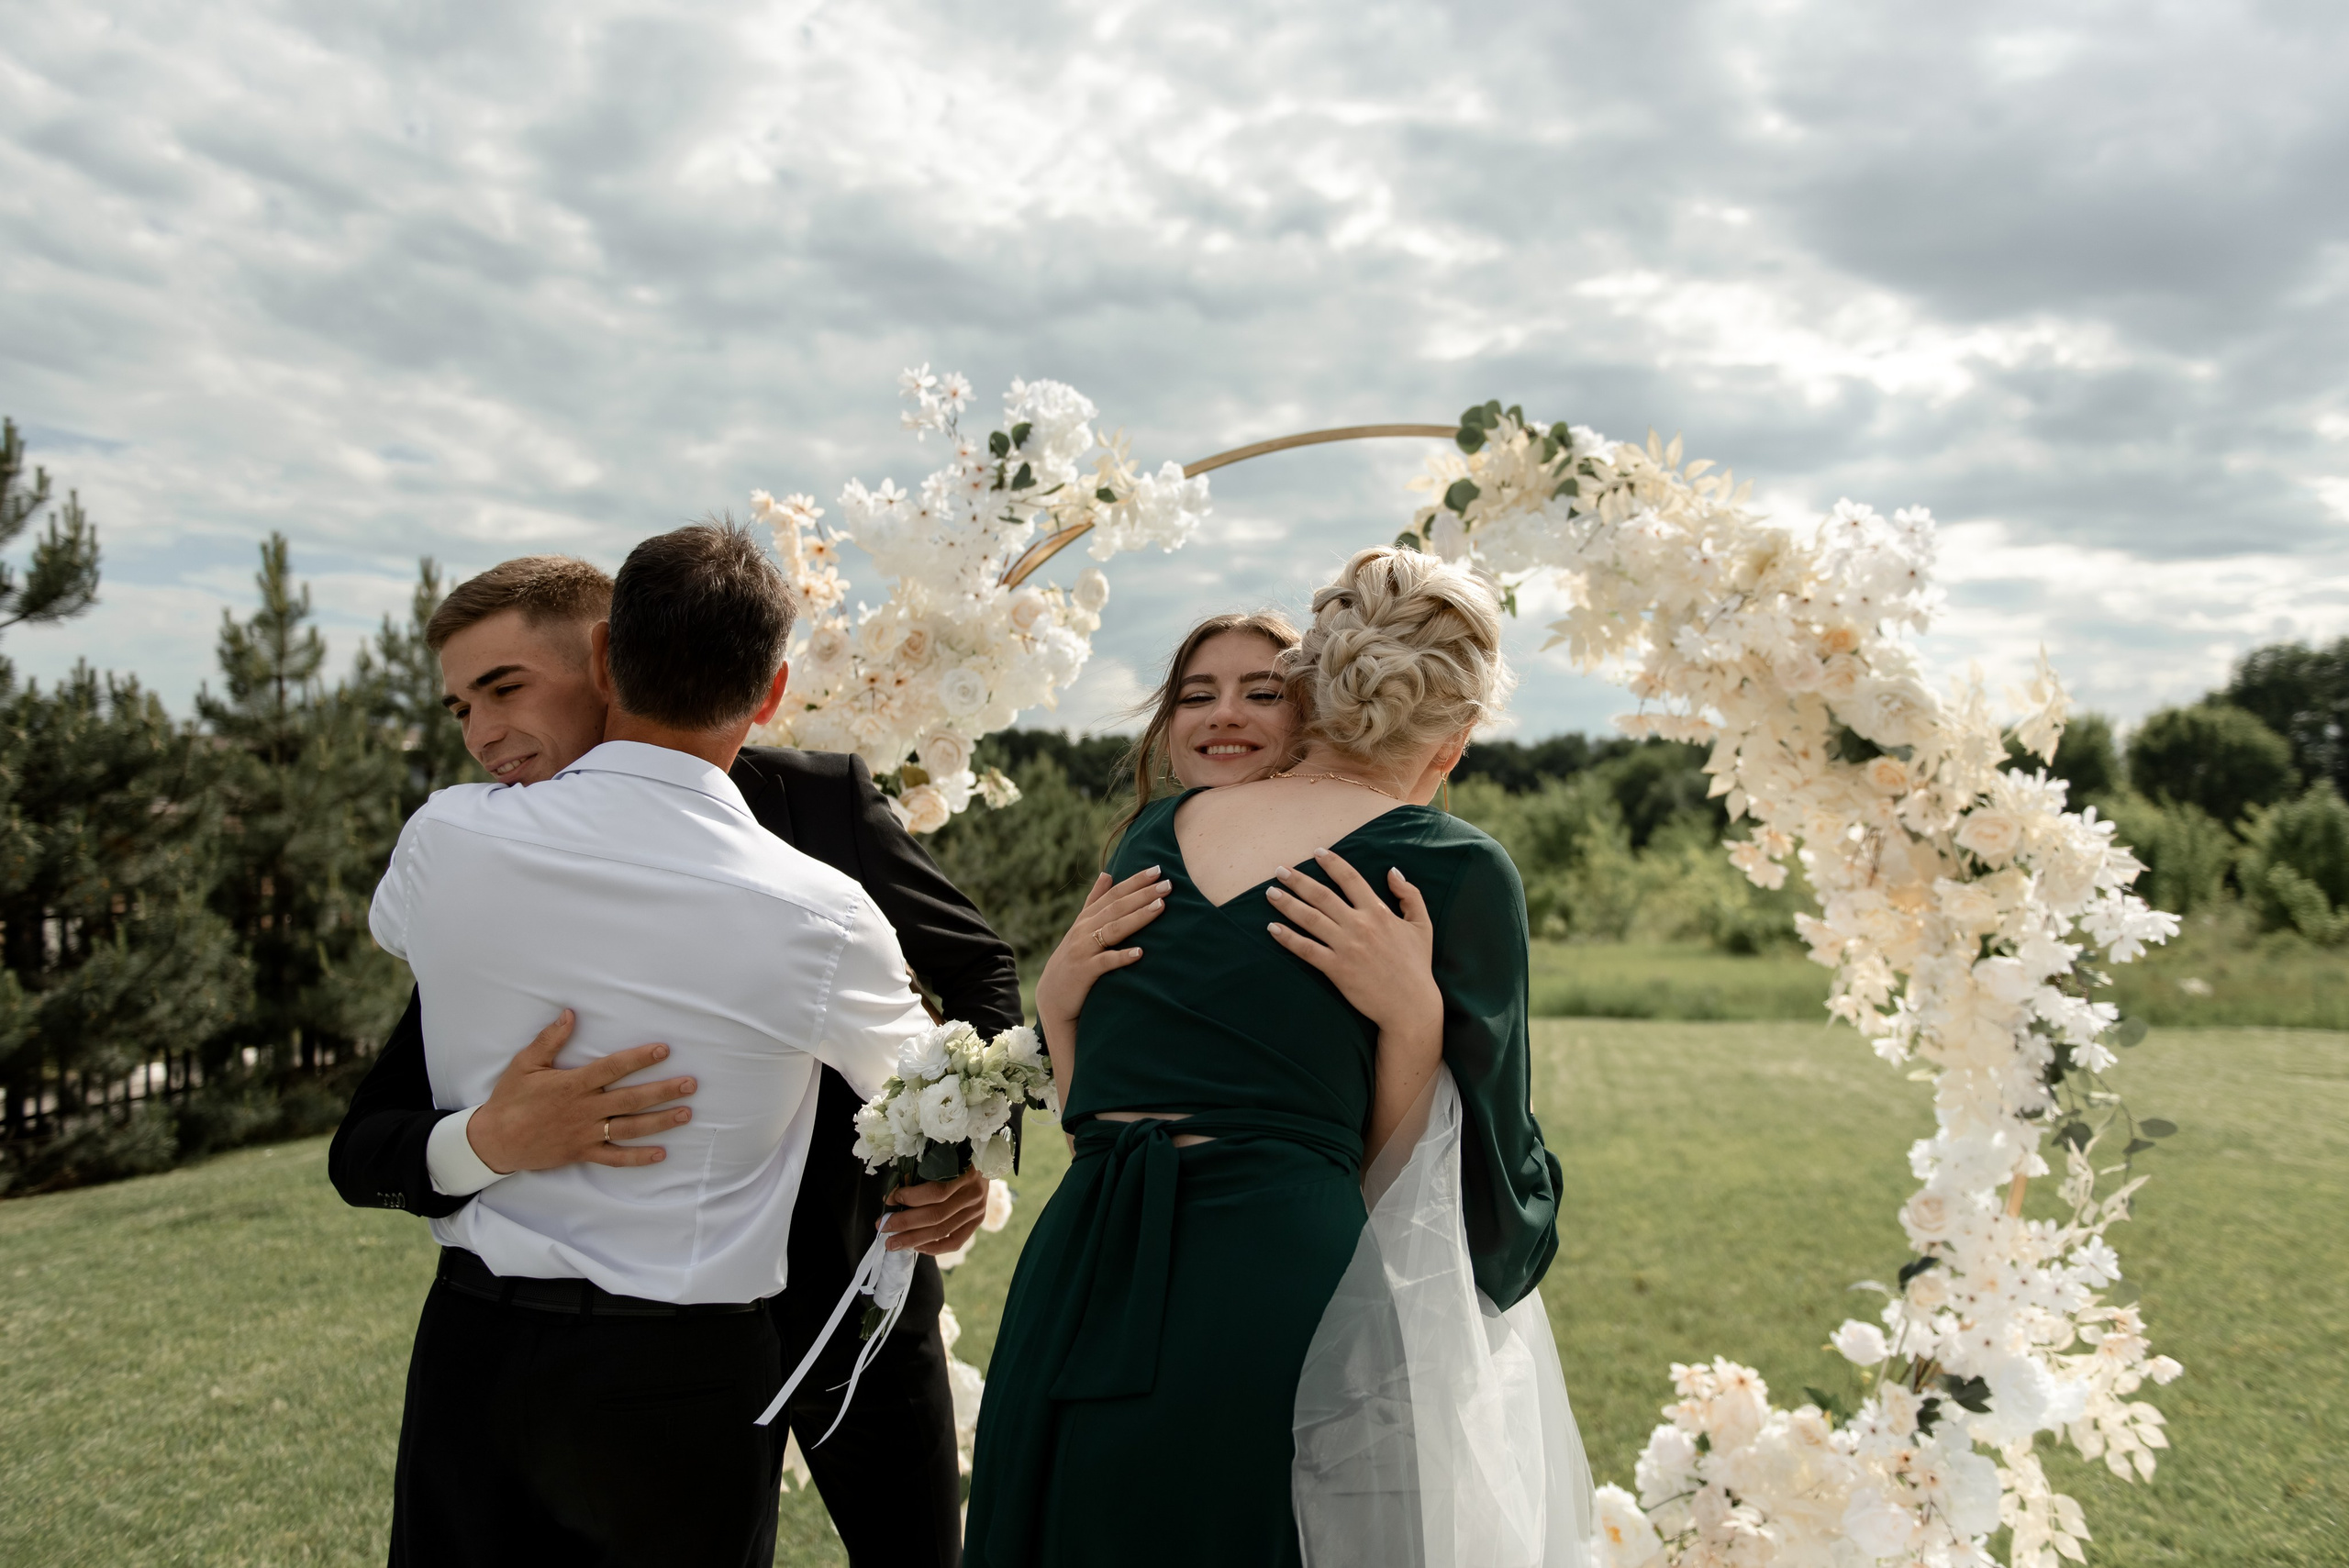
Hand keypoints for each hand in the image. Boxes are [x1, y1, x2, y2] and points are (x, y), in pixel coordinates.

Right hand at [464, 1010, 697, 1173]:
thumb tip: (570, 1014)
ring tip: (686, 1113)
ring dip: (660, 1122)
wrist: (493, 1141)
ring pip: (630, 1128)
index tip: (663, 1050)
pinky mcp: (582, 1153)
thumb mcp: (525, 1064)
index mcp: (573, 1085)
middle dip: (663, 1091)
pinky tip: (661, 1153)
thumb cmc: (510, 1099)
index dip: (639, 1058)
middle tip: (691, 1084)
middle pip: (631, 1099)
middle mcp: (585, 1110)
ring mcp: (585, 1134)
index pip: (612, 1068)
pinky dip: (638, 1158)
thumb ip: (549, 1039)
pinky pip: (614, 1158)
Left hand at [878, 1166, 990, 1254]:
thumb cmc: (955, 1157)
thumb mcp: (938, 1158)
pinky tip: (916, 1246)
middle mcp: (973, 1194)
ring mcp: (977, 1211)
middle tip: (883, 1227)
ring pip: (942, 1230)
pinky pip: (955, 1242)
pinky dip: (934, 1247)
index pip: (937, 1191)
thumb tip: (891, 1198)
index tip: (891, 1198)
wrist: (984, 1162)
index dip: (911, 1197)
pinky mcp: (976, 1222)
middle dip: (905, 1223)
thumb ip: (917, 1175)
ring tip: (892, 1243)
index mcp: (966, 1173)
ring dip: (913, 1239)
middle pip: (936, 1215)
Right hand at [1033, 866, 1170, 1095]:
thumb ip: (1094, 901)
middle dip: (1143, 894)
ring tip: (1160, 907)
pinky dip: (1122, 957)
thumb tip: (1107, 873)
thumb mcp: (1080, 928)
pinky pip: (1105, 963)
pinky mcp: (1084, 972)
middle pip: (1117, 907)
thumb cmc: (1072, 960)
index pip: (1113, 894)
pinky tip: (1140, 952)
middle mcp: (1084, 930)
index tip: (1157, 869)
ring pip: (1113, 929)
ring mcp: (1083, 950)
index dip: (1135, 881)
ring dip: (1138, 917)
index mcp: (1086, 918)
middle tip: (1168, 884)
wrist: (1052, 997)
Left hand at [1267, 851, 1445, 1161]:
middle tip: (1279, 870)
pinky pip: (1306, 949)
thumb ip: (1410, 895)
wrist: (1411, 1005)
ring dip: (1287, 903)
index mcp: (1379, 912)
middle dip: (1298, 880)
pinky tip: (1272, 928)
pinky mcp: (1336, 968)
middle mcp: (1360, 925)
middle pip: (1322, 895)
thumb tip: (1393, 871)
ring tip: (1270, 893)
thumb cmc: (1416, 966)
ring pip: (1310, 919)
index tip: (1317, 852)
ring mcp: (1346, 947)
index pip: (1351, 879)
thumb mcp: (1422, 925)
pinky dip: (1287, 938)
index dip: (1332, 863)